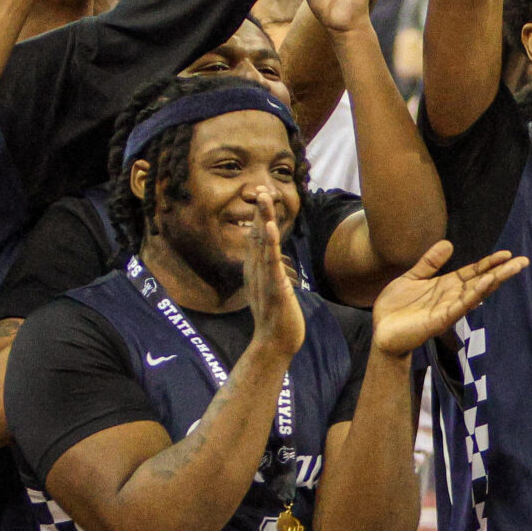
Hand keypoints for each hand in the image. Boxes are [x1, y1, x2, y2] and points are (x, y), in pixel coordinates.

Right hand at [244, 189, 305, 358]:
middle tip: (261, 187)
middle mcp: (256, 270)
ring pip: (263, 244)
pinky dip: (271, 245)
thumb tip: (269, 258)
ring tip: (264, 198)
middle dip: (260, 210)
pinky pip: (272, 264)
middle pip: (258, 234)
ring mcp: (263, 278)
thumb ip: (267, 270)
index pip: (257, 236)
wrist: (274, 343)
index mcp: (256, 269)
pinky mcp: (274, 288)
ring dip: (264, 219)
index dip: (259, 215)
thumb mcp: (269, 286)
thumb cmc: (275, 316)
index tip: (262, 193)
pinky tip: (271, 228)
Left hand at [371, 239, 529, 355]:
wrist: (381, 332)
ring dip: (493, 281)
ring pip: (476, 293)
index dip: (489, 263)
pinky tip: (485, 284)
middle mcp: (451, 297)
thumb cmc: (396, 307)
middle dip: (502, 272)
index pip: (473, 272)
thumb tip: (448, 243)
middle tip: (523, 261)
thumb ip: (430, 262)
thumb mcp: (412, 278)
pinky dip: (474, 295)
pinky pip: (460, 306)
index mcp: (446, 286)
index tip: (507, 254)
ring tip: (511, 269)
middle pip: (481, 282)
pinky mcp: (440, 320)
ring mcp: (448, 309)